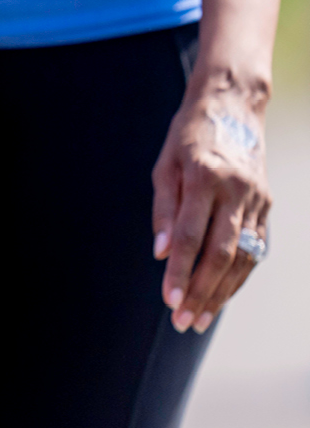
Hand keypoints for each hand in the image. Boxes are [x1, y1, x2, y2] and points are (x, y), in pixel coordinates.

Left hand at [152, 78, 270, 332]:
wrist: (233, 106)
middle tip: (182, 321)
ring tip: (199, 318)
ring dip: (222, 292)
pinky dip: (239, 275)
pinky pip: (256, 248)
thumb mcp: (164, 165)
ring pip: (244, 257)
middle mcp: (236, 191)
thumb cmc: (187, 136)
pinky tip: (221, 295)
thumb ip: (162, 210)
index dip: (179, 270)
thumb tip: (159, 254)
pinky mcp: (267, 205)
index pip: (190, 236)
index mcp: (204, 178)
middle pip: (221, 253)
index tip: (167, 300)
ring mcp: (257, 199)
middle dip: (201, 291)